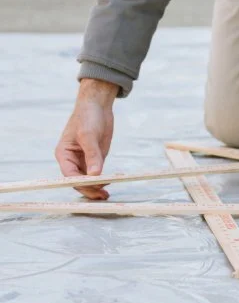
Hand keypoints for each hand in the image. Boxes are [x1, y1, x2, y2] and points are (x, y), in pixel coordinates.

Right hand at [55, 79, 117, 199]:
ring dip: (96, 188)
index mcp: (64, 154)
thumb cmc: (88, 117)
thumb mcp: (89, 135)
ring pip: (88, 180)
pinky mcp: (96, 158)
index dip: (81, 184)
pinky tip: (111, 184)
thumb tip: (95, 175)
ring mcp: (84, 160)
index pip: (69, 176)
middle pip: (78, 181)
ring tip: (107, 195)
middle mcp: (72, 160)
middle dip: (90, 189)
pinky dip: (103, 180)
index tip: (94, 188)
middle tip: (103, 196)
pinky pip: (98, 174)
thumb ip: (92, 155)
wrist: (98, 106)